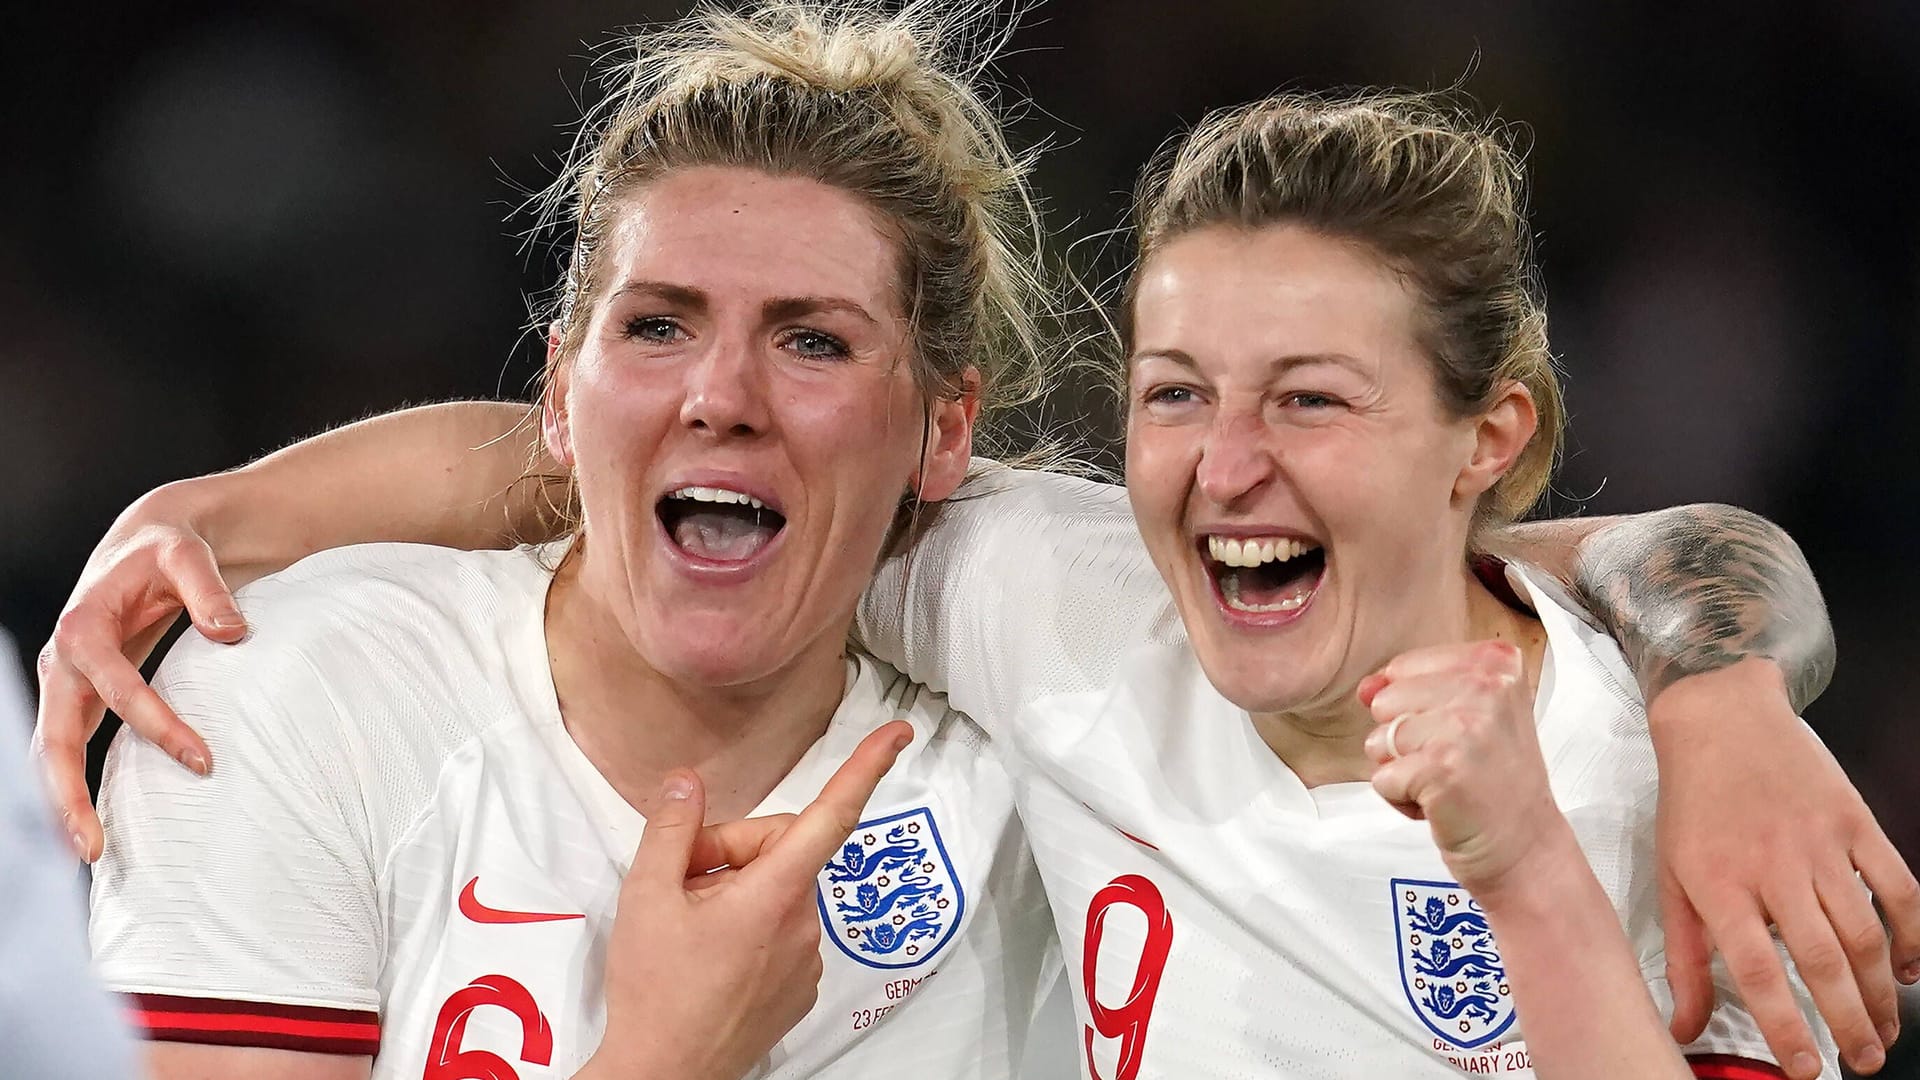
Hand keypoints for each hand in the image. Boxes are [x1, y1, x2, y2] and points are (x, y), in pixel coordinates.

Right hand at [33, 480, 247, 861]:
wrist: (146, 540)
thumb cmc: (170, 549)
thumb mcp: (189, 556)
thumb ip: (209, 592)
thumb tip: (234, 633)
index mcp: (84, 627)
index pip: (117, 688)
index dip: (159, 726)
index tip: (204, 762)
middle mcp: (64, 659)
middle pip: (54, 738)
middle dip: (68, 794)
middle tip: (93, 848)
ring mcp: (67, 680)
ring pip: (53, 751)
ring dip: (65, 801)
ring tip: (91, 852)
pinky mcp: (81, 693)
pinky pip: (71, 744)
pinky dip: (77, 783)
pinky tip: (99, 821)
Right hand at [588, 720, 913, 1079]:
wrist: (665, 1075)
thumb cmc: (654, 990)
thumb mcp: (646, 897)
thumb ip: (672, 828)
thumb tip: (687, 783)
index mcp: (775, 893)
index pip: (832, 815)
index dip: (866, 768)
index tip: (899, 734)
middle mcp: (804, 923)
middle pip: (782, 849)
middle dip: (734, 849)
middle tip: (681, 878)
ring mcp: (807, 960)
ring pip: (778, 890)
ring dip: (739, 890)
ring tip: (688, 923)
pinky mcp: (800, 987)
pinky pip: (782, 929)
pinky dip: (750, 925)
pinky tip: (709, 952)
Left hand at [1358, 641, 1565, 896]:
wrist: (1527, 848)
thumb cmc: (1496, 784)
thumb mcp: (1465, 717)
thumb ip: (1412, 689)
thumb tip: (1366, 688)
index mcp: (1495, 662)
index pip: (1404, 668)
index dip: (1416, 710)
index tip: (1462, 735)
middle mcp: (1485, 687)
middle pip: (1386, 702)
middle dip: (1405, 741)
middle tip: (1454, 764)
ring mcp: (1463, 727)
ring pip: (1379, 740)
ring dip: (1402, 772)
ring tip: (1448, 784)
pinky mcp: (1440, 769)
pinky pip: (1382, 778)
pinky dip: (1402, 800)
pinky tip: (1442, 805)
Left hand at [1649, 658, 1918, 1079]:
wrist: (1720, 718)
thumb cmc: (1691, 802)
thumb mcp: (1672, 875)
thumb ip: (1683, 956)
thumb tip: (1683, 1027)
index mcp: (1718, 883)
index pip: (1755, 969)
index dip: (1784, 1024)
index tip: (1807, 1067)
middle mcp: (1772, 866)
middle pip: (1820, 959)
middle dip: (1848, 1020)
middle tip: (1864, 1062)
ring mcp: (1819, 843)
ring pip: (1864, 932)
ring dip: (1882, 990)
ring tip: (1885, 1030)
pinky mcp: (1854, 822)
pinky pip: (1896, 886)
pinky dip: (1912, 933)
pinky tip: (1911, 970)